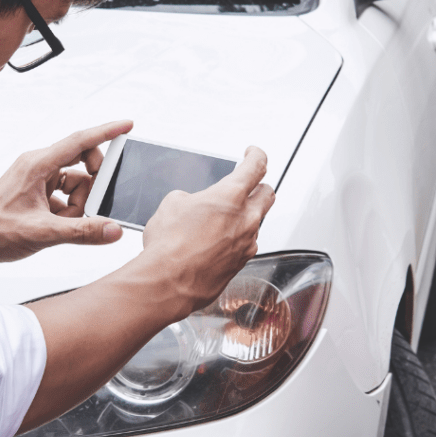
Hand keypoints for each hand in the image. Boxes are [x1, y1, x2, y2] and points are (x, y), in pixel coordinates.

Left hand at [0, 119, 132, 265]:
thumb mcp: (44, 233)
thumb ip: (82, 232)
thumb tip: (112, 229)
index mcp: (38, 164)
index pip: (80, 141)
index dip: (107, 132)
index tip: (127, 126)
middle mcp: (38, 165)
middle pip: (81, 163)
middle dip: (91, 186)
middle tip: (91, 206)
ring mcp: (37, 178)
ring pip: (74, 182)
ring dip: (77, 204)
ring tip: (63, 223)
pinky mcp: (36, 191)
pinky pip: (65, 194)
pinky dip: (68, 210)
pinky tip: (57, 226)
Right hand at [140, 146, 275, 313]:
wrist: (168, 283)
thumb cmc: (169, 246)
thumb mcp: (172, 204)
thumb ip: (191, 198)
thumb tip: (191, 204)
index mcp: (230, 195)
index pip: (256, 166)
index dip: (256, 156)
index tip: (254, 154)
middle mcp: (245, 219)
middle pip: (267, 194)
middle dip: (259, 186)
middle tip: (248, 185)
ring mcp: (246, 243)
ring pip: (256, 222)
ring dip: (246, 217)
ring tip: (224, 219)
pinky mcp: (241, 263)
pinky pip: (246, 245)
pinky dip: (236, 240)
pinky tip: (217, 243)